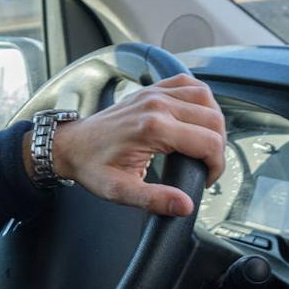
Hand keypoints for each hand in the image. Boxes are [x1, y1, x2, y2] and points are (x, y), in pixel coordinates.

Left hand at [28, 73, 225, 216]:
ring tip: (205, 143)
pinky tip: (197, 116)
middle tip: (206, 165)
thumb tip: (185, 205)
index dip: (216, 165)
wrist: (70, 145)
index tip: (206, 178)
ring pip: (206, 98)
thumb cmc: (92, 167)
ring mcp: (154, 93)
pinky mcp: (151, 89)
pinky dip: (201, 99)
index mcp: (152, 128)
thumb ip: (154, 199)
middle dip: (218, 146)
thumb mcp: (119, 191)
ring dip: (214, 121)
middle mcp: (156, 105)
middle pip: (213, 119)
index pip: (208, 142)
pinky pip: (189, 84)